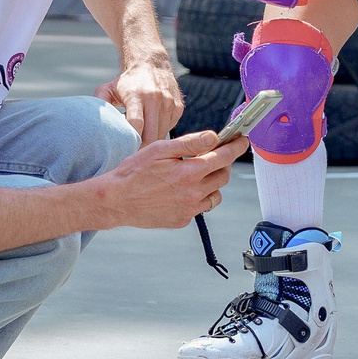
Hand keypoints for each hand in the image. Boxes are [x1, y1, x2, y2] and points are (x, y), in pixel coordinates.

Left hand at [97, 55, 183, 142]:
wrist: (150, 63)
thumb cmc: (126, 81)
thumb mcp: (107, 89)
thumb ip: (100, 105)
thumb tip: (95, 125)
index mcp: (136, 95)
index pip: (136, 124)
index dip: (130, 139)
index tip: (122, 146)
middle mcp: (155, 98)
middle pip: (150, 135)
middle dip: (140, 147)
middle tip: (130, 151)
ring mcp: (169, 103)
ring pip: (161, 135)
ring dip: (150, 141)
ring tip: (139, 140)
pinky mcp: (178, 107)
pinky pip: (168, 128)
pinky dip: (159, 131)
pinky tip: (150, 126)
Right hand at [97, 130, 240, 229]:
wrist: (116, 200)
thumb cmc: (134, 172)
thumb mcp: (160, 149)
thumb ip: (190, 143)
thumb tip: (213, 137)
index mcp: (188, 172)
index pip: (223, 158)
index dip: (236, 147)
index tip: (242, 141)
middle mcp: (193, 194)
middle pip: (223, 176)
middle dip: (223, 163)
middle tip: (213, 155)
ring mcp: (188, 210)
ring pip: (215, 194)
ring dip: (212, 182)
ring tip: (195, 174)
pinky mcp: (182, 220)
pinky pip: (200, 207)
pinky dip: (197, 197)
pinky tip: (181, 190)